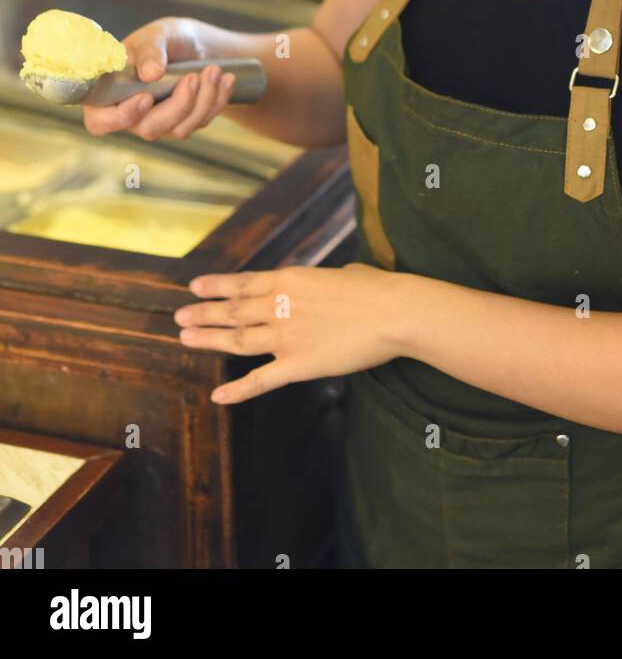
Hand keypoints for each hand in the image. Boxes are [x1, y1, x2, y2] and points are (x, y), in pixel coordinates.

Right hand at [82, 15, 235, 140]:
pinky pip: (201, 121)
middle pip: (149, 128)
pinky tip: (226, 78)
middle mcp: (131, 113)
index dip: (119, 117)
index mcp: (111, 91)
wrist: (199, 45)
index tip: (146, 98)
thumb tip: (149, 74)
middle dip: (178, 105)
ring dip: (202, 100)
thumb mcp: (158, 34)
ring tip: (214, 69)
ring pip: (180, 128)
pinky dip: (216, 100)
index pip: (99, 120)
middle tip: (194, 77)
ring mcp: (159, 122)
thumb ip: (150, 50)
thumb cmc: (168, 38)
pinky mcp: (184, 124)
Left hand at [174, 262, 406, 403]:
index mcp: (289, 280)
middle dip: (204, 314)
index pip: (243, 283)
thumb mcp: (344, 273)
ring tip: (186, 340)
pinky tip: (218, 395)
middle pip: (233, 311)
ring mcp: (286, 336)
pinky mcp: (298, 365)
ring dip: (210, 340)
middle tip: (180, 317)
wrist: (393, 311)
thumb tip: (332, 283)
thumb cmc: (376, 289)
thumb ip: (326, 282)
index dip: (217, 287)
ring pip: (237, 340)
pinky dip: (238, 389)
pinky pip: (261, 379)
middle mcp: (279, 306)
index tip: (195, 287)